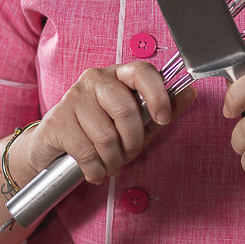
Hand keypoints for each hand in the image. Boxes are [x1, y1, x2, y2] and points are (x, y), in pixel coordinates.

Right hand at [9, 60, 196, 186]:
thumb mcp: (137, 122)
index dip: (157, 94)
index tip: (164, 118)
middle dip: (133, 141)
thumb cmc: (100, 131)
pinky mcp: (58, 120)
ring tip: (111, 164)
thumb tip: (190, 93)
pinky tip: (95, 171)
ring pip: (106, 136)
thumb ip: (162, 109)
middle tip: (129, 153)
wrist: (53, 145)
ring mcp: (74, 97)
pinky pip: (86, 152)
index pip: (141, 71)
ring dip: (114, 160)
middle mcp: (95, 79)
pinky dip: (96, 170)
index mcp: (117, 74)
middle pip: (126, 109)